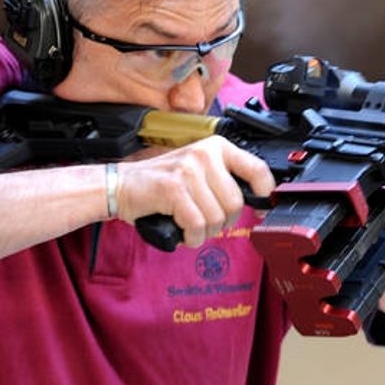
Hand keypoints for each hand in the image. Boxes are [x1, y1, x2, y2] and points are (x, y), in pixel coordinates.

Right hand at [114, 135, 274, 247]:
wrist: (119, 186)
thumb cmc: (160, 183)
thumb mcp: (198, 171)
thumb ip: (224, 179)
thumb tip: (257, 198)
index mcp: (216, 147)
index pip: (257, 168)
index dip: (265, 192)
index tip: (261, 207)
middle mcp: (204, 154)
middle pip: (236, 203)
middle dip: (224, 222)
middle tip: (207, 222)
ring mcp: (188, 170)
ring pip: (217, 217)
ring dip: (205, 232)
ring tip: (191, 226)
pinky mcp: (173, 189)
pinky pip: (197, 225)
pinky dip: (192, 237)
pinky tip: (184, 233)